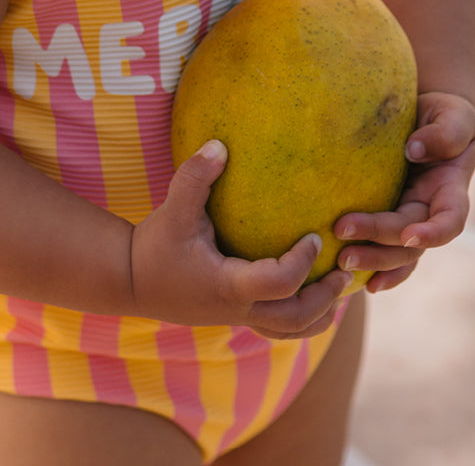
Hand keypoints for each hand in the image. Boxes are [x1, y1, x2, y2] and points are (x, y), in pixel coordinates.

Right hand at [130, 140, 352, 338]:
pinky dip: (301, 314)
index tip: (315, 236)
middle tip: (343, 270)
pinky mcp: (235, 316)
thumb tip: (219, 144)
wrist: (131, 281)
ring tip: (340, 289)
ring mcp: (237, 318)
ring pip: (290, 330)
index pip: (279, 283)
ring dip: (319, 313)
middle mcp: (237, 309)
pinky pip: (277, 326)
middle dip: (325, 298)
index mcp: (228, 286)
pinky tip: (312, 292)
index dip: (302, 262)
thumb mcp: (172, 211)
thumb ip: (194, 177)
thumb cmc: (154, 245)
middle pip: (296, 319)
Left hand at [333, 91, 474, 292]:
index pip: (450, 220)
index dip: (434, 233)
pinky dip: (371, 267)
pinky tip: (353, 280)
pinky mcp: (388, 217)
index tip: (410, 235)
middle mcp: (430, 210)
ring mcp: (409, 218)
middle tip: (342, 230)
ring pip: (395, 252)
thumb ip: (444, 132)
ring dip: (370, 259)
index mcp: (450, 189)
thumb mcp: (454, 115)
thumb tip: (414, 150)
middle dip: (379, 239)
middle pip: (409, 238)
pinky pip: (382, 250)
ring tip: (340, 258)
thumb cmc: (443, 114)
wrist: (423, 116)